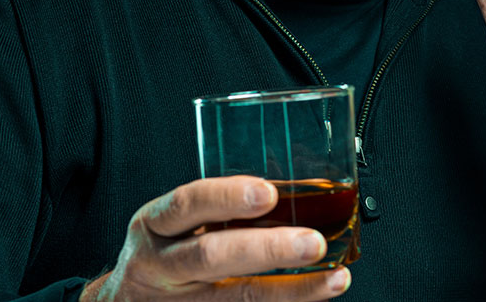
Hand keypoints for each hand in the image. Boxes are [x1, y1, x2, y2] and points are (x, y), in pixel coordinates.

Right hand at [80, 176, 350, 300]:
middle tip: (312, 243)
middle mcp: (160, 265)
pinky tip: (313, 298)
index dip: (226, 198)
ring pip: (234, 298)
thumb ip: (213, 211)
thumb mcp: (170, 225)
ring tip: (331, 279)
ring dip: (290, 290)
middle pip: (212, 257)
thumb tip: (287, 196)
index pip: (186, 204)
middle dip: (267, 250)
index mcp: (154, 225)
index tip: (268, 193)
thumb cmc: (160, 252)